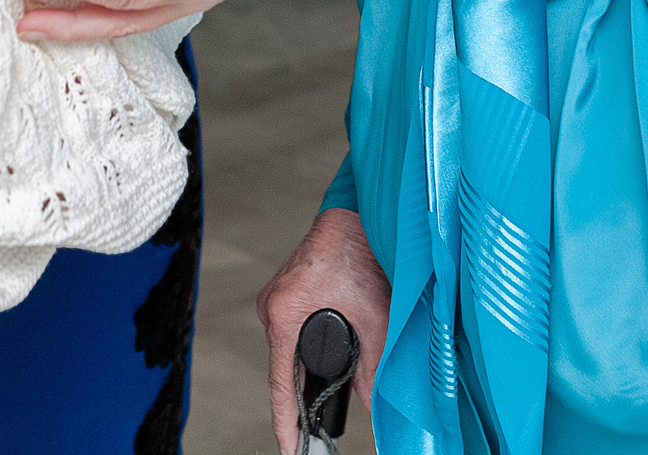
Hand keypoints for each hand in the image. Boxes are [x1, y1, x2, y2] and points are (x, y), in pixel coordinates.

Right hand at [257, 208, 387, 452]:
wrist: (354, 216)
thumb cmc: (358, 250)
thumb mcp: (374, 315)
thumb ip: (373, 362)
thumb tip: (370, 398)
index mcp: (285, 312)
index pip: (279, 382)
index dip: (285, 421)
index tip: (290, 447)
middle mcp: (273, 306)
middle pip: (283, 367)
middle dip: (302, 395)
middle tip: (315, 427)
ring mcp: (276, 298)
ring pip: (289, 348)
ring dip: (308, 365)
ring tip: (328, 385)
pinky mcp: (285, 291)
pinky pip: (292, 330)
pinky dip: (307, 344)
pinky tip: (326, 350)